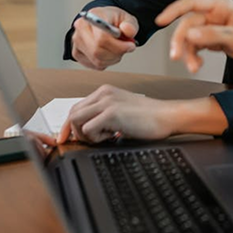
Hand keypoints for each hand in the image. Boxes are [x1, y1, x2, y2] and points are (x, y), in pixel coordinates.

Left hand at [57, 85, 173, 143]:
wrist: (166, 116)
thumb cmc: (149, 117)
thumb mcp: (122, 111)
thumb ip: (104, 115)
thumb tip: (86, 129)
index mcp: (105, 92)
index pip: (77, 107)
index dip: (69, 125)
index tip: (65, 138)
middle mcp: (103, 94)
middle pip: (72, 114)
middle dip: (74, 132)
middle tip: (90, 140)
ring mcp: (106, 102)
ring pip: (76, 121)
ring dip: (86, 135)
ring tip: (105, 136)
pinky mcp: (111, 113)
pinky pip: (88, 129)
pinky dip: (95, 138)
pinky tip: (111, 136)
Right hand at [71, 7, 137, 69]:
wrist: (103, 21)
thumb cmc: (113, 19)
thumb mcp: (127, 18)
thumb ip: (130, 25)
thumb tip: (128, 31)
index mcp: (92, 17)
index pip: (101, 38)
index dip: (118, 46)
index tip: (130, 46)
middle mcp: (80, 29)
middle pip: (98, 51)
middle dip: (116, 53)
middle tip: (126, 48)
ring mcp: (77, 42)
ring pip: (97, 60)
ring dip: (113, 58)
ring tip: (118, 49)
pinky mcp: (77, 53)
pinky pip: (95, 65)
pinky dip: (106, 62)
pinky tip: (109, 53)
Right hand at [155, 0, 232, 73]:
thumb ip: (213, 35)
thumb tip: (190, 34)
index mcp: (221, 6)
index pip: (191, 3)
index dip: (173, 10)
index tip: (160, 21)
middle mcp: (215, 14)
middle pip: (188, 24)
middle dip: (182, 41)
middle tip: (177, 57)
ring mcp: (214, 26)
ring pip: (191, 37)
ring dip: (189, 53)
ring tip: (193, 67)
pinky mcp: (215, 38)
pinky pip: (197, 45)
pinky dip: (195, 55)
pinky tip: (197, 64)